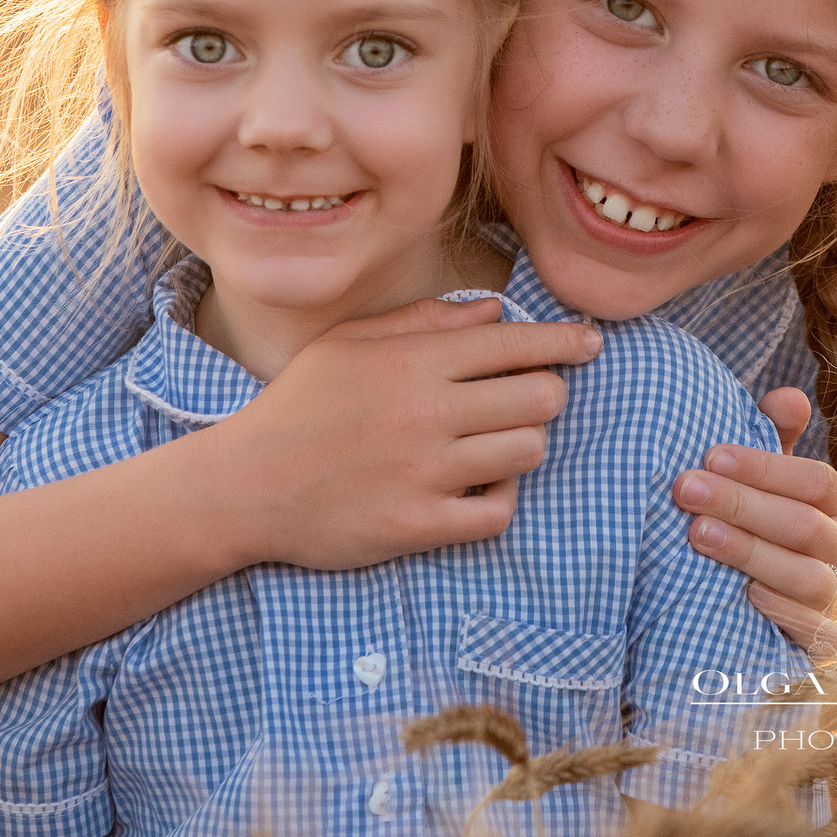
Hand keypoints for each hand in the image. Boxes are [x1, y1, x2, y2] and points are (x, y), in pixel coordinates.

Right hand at [208, 294, 601, 570]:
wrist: (246, 484)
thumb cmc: (299, 405)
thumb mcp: (351, 342)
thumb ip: (425, 321)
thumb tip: (495, 311)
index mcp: (413, 360)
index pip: (516, 341)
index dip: (565, 341)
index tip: (590, 344)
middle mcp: (428, 412)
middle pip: (542, 397)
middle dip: (547, 394)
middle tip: (527, 399)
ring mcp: (427, 472)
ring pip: (529, 451)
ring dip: (523, 445)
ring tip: (494, 444)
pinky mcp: (419, 525)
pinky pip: (498, 513)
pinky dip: (499, 500)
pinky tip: (476, 489)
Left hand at [672, 388, 836, 655]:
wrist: (742, 606)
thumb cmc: (748, 524)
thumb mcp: (757, 481)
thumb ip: (770, 439)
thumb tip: (788, 396)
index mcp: (828, 506)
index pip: (816, 481)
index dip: (765, 467)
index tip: (709, 454)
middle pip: (805, 526)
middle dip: (741, 504)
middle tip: (683, 488)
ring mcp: (831, 598)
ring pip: (808, 576)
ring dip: (749, 552)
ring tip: (695, 534)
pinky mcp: (819, 641)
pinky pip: (817, 633)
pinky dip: (785, 613)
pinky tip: (746, 596)